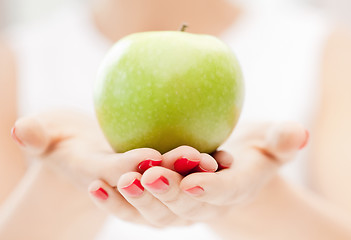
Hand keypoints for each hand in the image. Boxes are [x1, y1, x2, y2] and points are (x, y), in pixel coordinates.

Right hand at [11, 109, 217, 187]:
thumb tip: (21, 129)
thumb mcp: (48, 137)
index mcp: (98, 179)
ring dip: (191, 176)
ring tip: (211, 158)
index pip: (112, 178)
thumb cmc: (66, 141)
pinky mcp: (163, 182)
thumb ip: (38, 136)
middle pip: (149, 188)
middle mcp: (126, 190)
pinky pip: (184, 179)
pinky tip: (221, 156)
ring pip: (172, 190)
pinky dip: (202, 171)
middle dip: (170, 177)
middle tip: (193, 156)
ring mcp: (146, 190)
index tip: (148, 156)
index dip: (128, 170)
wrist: (88, 154)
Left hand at [88, 122, 308, 226]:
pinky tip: (96, 187)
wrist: (227, 172)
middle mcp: (206, 205)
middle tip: (145, 176)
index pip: (227, 192)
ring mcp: (180, 210)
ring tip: (115, 183)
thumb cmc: (250, 153)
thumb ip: (283, 140)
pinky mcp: (159, 206)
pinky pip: (137, 209)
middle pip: (186, 207)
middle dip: (167, 194)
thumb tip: (298, 133)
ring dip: (136, 201)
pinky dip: (116, 201)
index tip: (196, 180)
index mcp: (235, 190)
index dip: (213, 189)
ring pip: (158, 215)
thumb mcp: (270, 143)